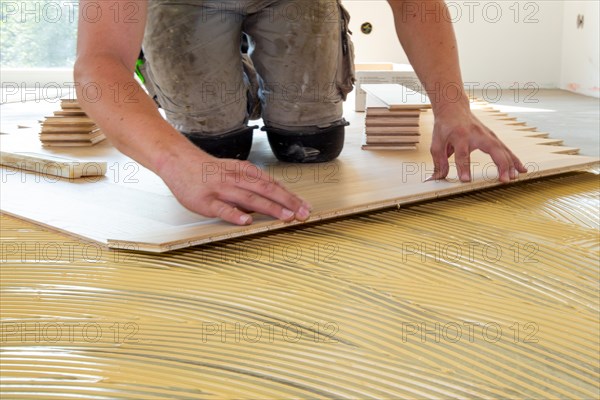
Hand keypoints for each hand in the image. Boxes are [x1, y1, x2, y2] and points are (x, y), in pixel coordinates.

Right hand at [159, 151, 310, 224]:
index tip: (305, 206)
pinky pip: (222, 208)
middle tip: (303, 213)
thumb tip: (272, 200)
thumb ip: (252, 185)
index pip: (272, 184)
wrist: (179, 161)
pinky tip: (246, 221)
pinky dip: (235, 214)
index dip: (290, 196)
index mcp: (245, 171)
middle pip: (266, 190)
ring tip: (285, 217)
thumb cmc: (209, 170)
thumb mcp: (234, 172)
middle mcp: (236, 179)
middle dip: (287, 202)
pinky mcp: (206, 200)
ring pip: (249, 198)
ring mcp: (221, 189)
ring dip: (270, 208)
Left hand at [429, 105, 526, 182]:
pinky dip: (514, 160)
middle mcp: (477, 135)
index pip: (462, 154)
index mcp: (460, 136)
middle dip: (500, 165)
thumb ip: (438, 162)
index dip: (463, 167)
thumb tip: (435, 179)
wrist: (454, 108)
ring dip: (511, 164)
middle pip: (492, 150)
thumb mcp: (437, 143)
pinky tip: (522, 170)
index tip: (466, 180)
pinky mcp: (493, 138)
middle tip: (504, 180)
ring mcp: (488, 135)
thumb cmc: (445, 126)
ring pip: (503, 150)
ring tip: (515, 178)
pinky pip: (506, 150)